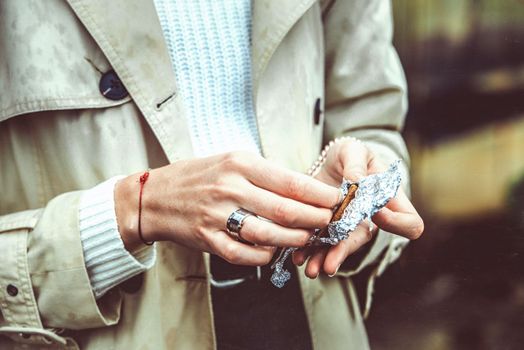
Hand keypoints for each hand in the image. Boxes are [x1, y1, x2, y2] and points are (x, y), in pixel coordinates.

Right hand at [115, 151, 339, 265]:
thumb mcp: (231, 160)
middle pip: (285, 210)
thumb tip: (303, 189)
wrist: (155, 196)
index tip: (335, 199)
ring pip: (268, 235)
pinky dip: (265, 255)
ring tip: (308, 237)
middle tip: (330, 221)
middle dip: (315, 219)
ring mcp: (218, 217)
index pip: (290, 181)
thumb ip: (265, 173)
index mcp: (239, 164)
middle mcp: (229, 189)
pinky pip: (244, 254)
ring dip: (295, 240)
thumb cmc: (198, 176)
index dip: (318, 194)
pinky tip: (275, 251)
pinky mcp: (208, 240)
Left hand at [292, 138, 423, 277]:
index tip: (377, 213)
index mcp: (388, 201)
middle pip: (364, 241)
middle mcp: (370, 220)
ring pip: (339, 248)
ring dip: (323, 259)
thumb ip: (356, 165)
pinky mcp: (327, 228)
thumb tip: (355, 182)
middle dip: (344, 253)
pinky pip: (320, 243)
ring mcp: (348, 227)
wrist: (329, 162)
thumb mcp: (354, 151)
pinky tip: (298, 256)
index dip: (396, 223)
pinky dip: (309, 251)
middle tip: (329, 265)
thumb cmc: (350, 154)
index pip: (409, 223)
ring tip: (310, 268)